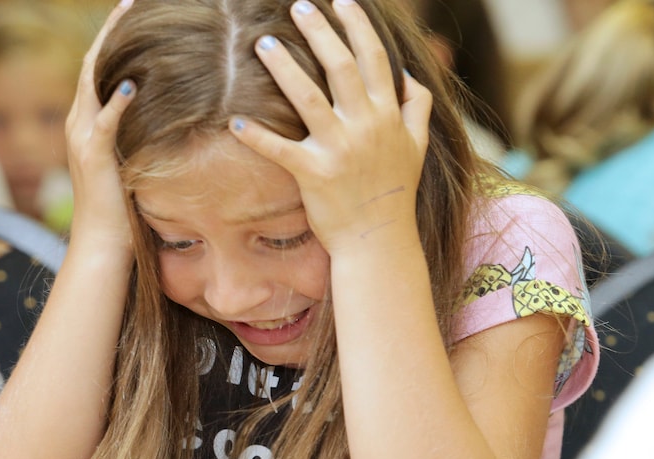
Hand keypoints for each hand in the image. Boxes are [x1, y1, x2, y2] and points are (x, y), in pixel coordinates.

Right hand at [64, 0, 136, 252]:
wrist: (102, 242)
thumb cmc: (123, 206)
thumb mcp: (131, 159)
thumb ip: (138, 133)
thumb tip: (164, 113)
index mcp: (87, 122)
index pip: (98, 69)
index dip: (113, 37)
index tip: (132, 10)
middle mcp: (78, 123)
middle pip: (92, 64)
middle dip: (110, 30)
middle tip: (130, 0)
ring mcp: (81, 138)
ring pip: (92, 83)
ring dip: (110, 50)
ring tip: (127, 20)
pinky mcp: (92, 157)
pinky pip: (104, 123)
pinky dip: (116, 102)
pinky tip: (132, 84)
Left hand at [230, 0, 431, 254]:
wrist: (380, 240)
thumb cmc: (395, 192)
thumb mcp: (418, 146)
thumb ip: (417, 107)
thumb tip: (409, 74)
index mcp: (389, 115)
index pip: (374, 59)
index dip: (358, 26)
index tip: (343, 1)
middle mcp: (366, 126)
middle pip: (340, 66)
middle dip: (319, 31)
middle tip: (298, 5)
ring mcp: (339, 150)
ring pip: (308, 97)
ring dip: (284, 67)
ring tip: (263, 42)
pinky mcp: (314, 174)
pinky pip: (281, 149)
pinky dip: (258, 136)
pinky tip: (236, 121)